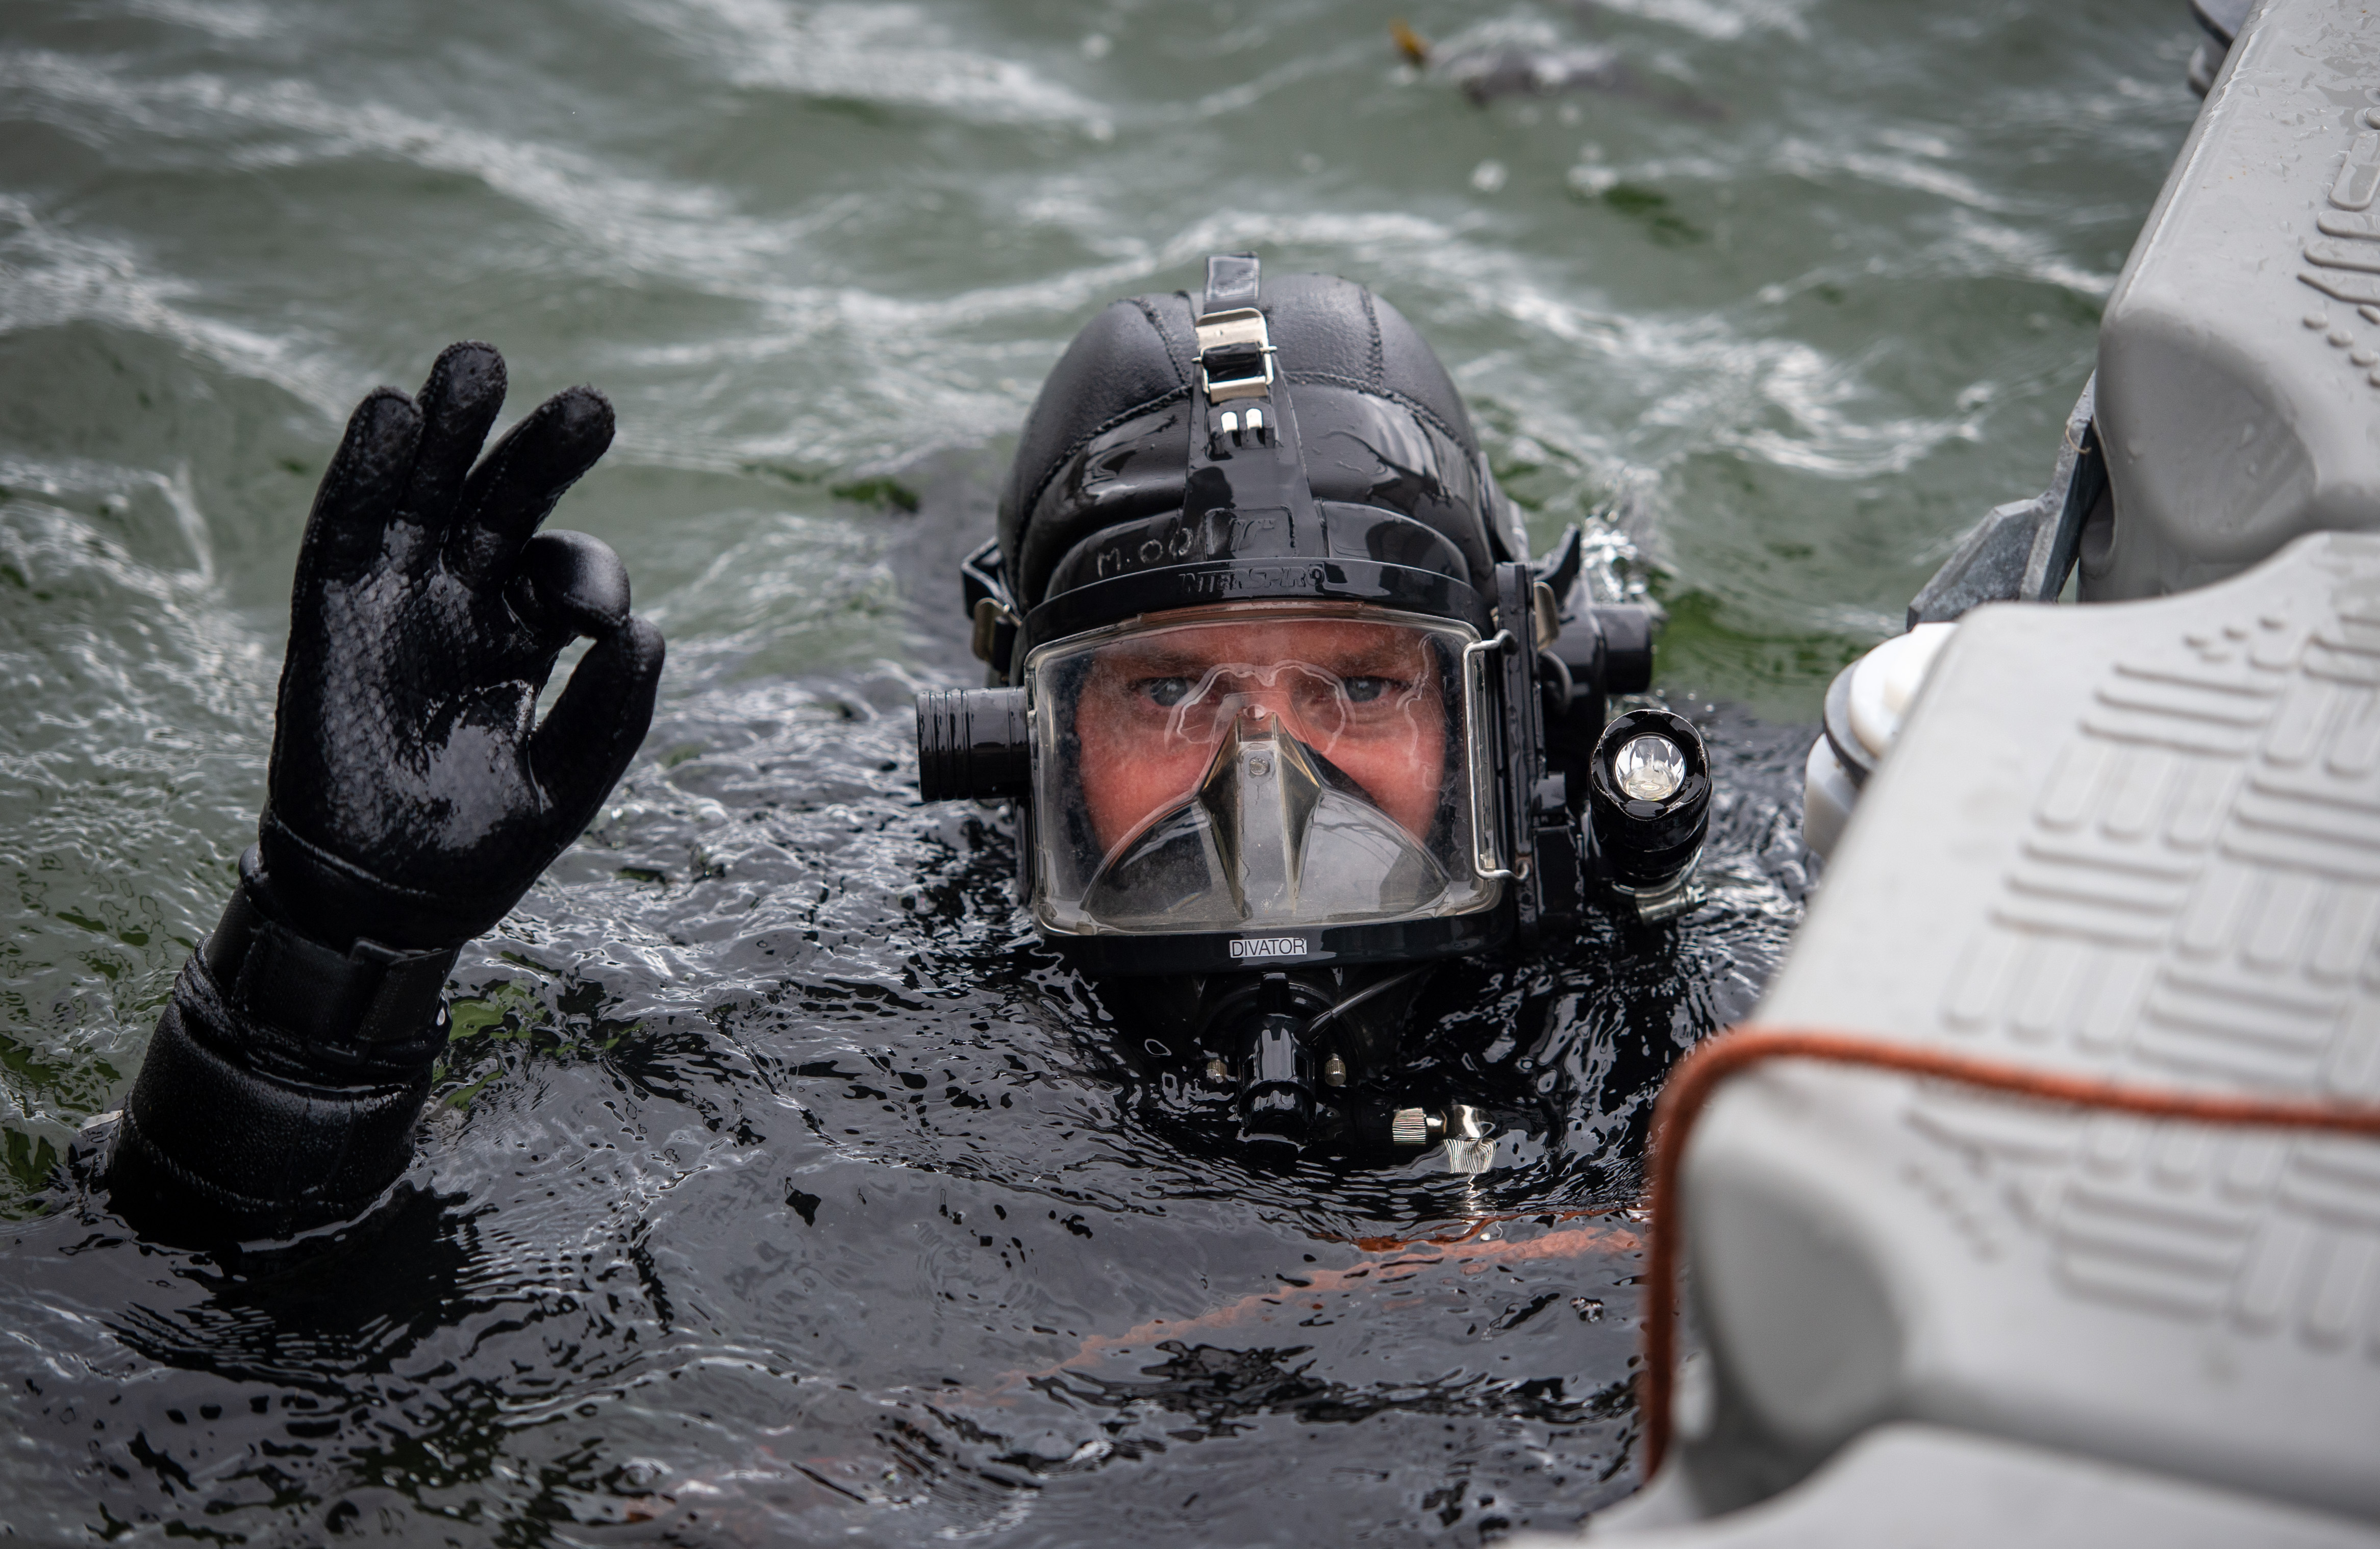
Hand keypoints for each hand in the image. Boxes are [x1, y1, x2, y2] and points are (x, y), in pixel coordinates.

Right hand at [258, 341, 664, 949]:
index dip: (589, 575)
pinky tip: (390, 411)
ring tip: (478, 364)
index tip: (600, 616)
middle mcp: (461, 602)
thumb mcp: (567, 784)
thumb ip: (613, 715)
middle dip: (537, 454)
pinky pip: (345, 532)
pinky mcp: (331, 616)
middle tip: (591, 408)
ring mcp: (395, 602)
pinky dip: (363, 472)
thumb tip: (647, 631)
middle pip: (502, 504)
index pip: (565, 571)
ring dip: (447, 430)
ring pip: (423, 495)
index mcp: (523, 634)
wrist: (389, 901)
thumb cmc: (480, 844)